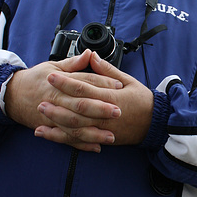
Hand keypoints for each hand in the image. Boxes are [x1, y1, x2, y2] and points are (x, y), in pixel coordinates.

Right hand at [5, 50, 123, 151]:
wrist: (11, 95)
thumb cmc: (35, 79)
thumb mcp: (53, 66)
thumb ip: (74, 63)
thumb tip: (90, 54)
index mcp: (59, 82)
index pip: (84, 82)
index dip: (102, 83)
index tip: (119, 86)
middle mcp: (56, 100)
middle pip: (80, 105)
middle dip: (100, 109)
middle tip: (118, 111)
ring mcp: (52, 116)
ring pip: (74, 125)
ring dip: (93, 132)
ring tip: (110, 136)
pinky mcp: (49, 128)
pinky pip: (66, 138)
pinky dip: (80, 145)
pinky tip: (95, 147)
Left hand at [30, 52, 153, 150]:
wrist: (157, 124)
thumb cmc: (143, 101)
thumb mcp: (128, 81)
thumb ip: (107, 69)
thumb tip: (91, 55)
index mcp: (110, 98)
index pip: (83, 89)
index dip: (66, 82)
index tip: (52, 76)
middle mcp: (105, 116)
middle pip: (76, 111)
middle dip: (57, 105)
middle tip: (40, 99)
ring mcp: (103, 130)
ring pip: (76, 128)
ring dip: (56, 123)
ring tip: (41, 116)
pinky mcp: (102, 139)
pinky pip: (80, 140)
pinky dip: (63, 139)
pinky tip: (49, 134)